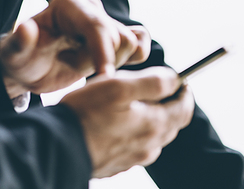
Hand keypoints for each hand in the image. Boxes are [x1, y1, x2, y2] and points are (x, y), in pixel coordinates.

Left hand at [0, 0, 149, 97]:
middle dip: (98, 61)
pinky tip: (105, 68)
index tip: (103, 77)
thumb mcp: (13, 56)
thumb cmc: (20, 60)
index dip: (103, 52)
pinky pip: (140, 41)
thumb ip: (18, 43)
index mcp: (66, 3)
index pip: (96, 26)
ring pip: (130, 42)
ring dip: (109, 62)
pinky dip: (134, 57)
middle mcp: (88, 5)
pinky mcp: (114, 34)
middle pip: (117, 36)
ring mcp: (104, 19)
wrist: (29, 69)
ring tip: (78, 64)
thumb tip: (26, 28)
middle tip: (68, 65)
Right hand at [60, 68, 194, 177]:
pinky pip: (135, 145)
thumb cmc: (86, 113)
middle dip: (169, 104)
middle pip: (171, 123)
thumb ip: (153, 82)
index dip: (185, 92)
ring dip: (151, 118)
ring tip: (133, 103)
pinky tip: (117, 121)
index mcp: (154, 125)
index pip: (184, 109)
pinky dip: (135, 131)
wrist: (58, 147)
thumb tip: (175, 79)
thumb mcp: (120, 86)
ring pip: (153, 135)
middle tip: (156, 88)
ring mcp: (133, 158)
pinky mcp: (117, 164)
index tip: (182, 81)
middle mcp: (149, 146)